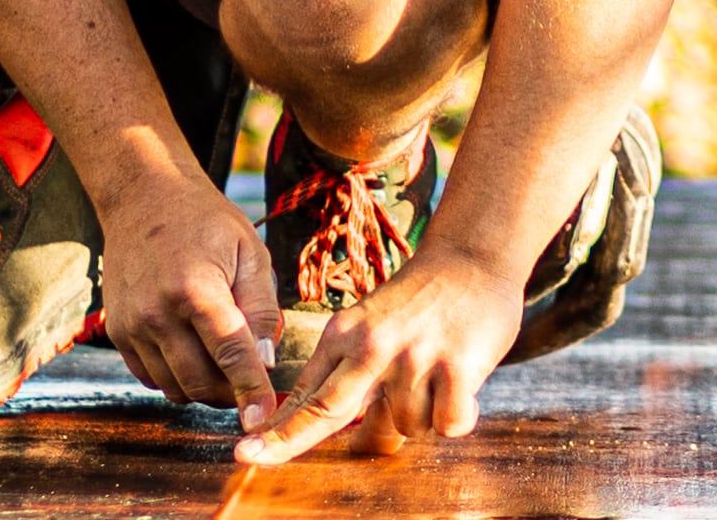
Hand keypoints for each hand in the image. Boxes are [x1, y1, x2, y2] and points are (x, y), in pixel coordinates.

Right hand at [97, 180, 280, 428]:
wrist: (141, 198)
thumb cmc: (205, 222)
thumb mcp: (249, 253)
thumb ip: (261, 309)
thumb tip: (265, 362)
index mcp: (195, 288)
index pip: (230, 354)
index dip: (252, 391)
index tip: (265, 418)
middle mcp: (156, 312)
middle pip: (200, 381)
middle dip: (231, 393)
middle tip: (250, 383)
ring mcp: (131, 325)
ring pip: (174, 387)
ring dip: (203, 388)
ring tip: (222, 365)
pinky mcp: (117, 332)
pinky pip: (150, 378)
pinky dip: (175, 379)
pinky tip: (191, 354)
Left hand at [234, 248, 523, 463]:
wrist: (470, 258)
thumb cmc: (419, 305)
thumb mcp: (368, 326)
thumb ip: (347, 373)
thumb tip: (328, 429)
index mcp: (344, 335)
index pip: (306, 393)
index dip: (277, 426)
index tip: (246, 449)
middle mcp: (372, 345)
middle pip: (325, 408)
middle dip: (286, 440)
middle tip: (252, 458)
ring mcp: (413, 355)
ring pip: (406, 427)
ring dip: (421, 418)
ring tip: (433, 380)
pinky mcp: (457, 365)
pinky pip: (447, 424)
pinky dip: (455, 418)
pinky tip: (460, 386)